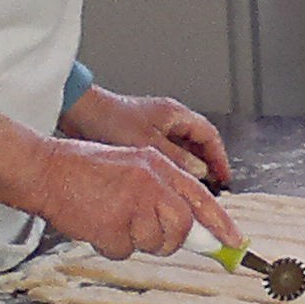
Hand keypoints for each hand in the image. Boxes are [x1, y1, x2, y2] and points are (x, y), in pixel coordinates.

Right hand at [25, 136, 240, 256]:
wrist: (45, 169)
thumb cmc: (84, 169)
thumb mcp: (132, 164)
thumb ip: (159, 189)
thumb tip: (185, 223)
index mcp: (158, 165)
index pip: (201, 197)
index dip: (220, 223)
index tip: (233, 242)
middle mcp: (151, 182)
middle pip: (181, 228)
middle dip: (170, 240)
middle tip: (152, 237)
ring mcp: (133, 204)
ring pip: (152, 243)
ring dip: (133, 240)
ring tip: (111, 218)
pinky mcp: (113, 225)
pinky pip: (123, 251)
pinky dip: (109, 245)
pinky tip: (96, 224)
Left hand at [60, 87, 231, 188]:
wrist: (79, 112)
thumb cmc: (110, 121)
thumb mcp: (149, 144)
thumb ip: (178, 158)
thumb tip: (200, 172)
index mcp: (175, 114)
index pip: (209, 136)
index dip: (220, 158)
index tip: (224, 178)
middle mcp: (168, 119)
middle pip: (197, 144)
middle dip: (206, 166)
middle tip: (210, 188)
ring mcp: (154, 128)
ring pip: (181, 151)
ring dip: (186, 169)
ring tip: (189, 191)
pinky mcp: (139, 137)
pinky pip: (164, 155)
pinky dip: (169, 169)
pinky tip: (165, 185)